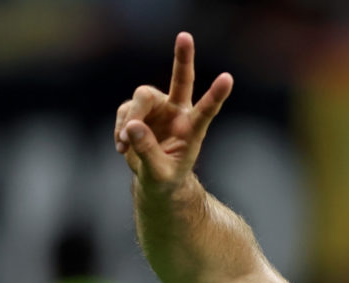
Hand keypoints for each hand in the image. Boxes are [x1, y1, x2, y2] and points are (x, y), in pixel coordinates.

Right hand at [114, 32, 232, 190]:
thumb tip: (132, 127)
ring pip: (141, 97)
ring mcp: (158, 108)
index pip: (207, 110)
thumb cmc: (165, 179)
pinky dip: (120, 128)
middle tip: (185, 36)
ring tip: (125, 143)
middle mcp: (178, 112)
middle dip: (183, 57)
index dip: (216, 95)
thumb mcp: (158, 174)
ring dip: (130, 118)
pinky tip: (122, 146)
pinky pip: (124, 111)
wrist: (155, 180)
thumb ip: (147, 152)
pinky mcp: (138, 111)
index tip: (228, 78)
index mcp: (192, 129)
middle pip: (180, 79)